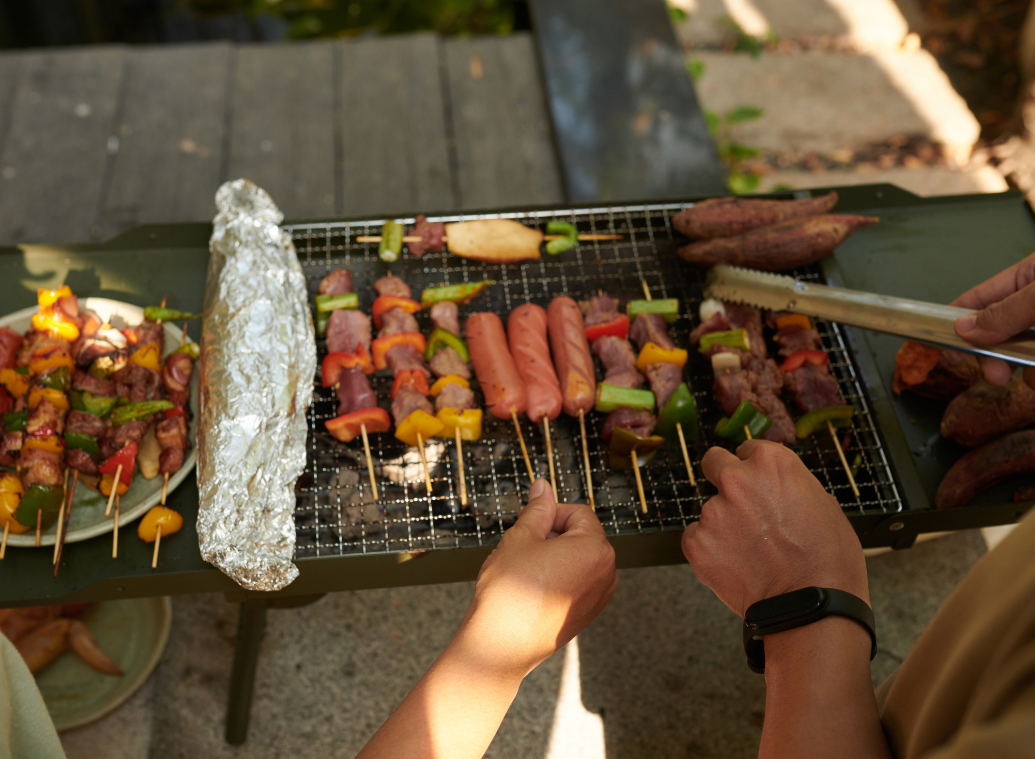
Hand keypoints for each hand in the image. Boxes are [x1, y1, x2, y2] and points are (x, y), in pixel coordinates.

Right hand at [456, 478, 617, 677]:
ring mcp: (599, 597)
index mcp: (596, 549)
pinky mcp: (587, 614)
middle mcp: (606, 573)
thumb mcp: (520, 538)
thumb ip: (537, 510)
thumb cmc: (510, 593)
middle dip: (552, 535)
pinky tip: (531, 587)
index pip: (579, 513)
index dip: (550, 513)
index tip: (529, 523)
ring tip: (525, 569)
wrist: (500, 646)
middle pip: (581, 536)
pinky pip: (576, 582)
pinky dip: (557, 578)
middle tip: (522, 547)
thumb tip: (544, 488)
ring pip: (577, 560)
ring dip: (553, 556)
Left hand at [682, 441, 866, 617]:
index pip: (747, 449)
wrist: (812, 605)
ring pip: (709, 509)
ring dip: (723, 523)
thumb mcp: (824, 504)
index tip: (756, 483)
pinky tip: (735, 564)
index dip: (753, 469)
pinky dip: (710, 549)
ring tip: (750, 551)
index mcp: (771, 463)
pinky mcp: (697, 542)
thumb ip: (791, 486)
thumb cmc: (828, 559)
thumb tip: (777, 486)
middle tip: (739, 505)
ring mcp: (713, 511)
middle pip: (713, 462)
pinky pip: (696, 537)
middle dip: (723, 478)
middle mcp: (736, 480)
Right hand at [953, 251, 1034, 386]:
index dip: (955, 317)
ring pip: (1024, 357)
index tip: (931, 337)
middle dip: (997, 357)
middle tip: (996, 375)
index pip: (981, 297)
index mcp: (1029, 276)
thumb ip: (1006, 311)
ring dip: (1030, 370)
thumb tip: (963, 328)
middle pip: (1000, 334)